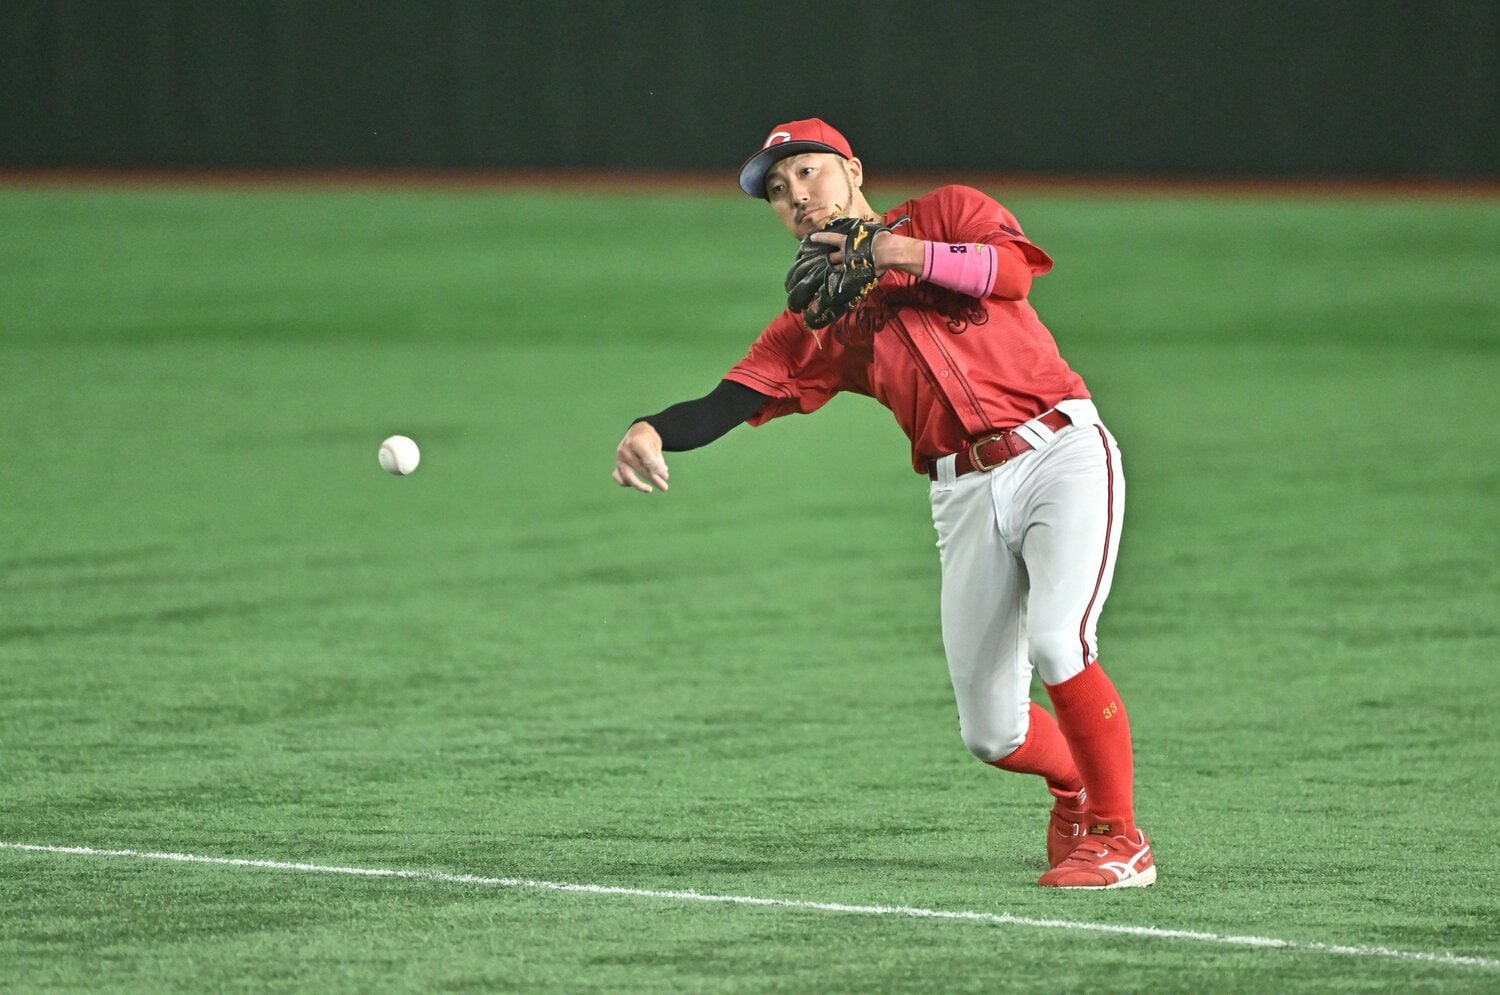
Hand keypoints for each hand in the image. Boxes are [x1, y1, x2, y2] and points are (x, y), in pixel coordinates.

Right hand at [612, 421, 669, 492]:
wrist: (636, 432)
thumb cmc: (648, 437)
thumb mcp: (656, 444)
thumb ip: (658, 459)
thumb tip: (663, 474)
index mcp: (636, 442)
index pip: (647, 460)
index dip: (657, 469)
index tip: (665, 476)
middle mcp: (625, 450)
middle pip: (641, 468)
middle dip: (654, 479)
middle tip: (665, 487)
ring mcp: (619, 458)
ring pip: (628, 476)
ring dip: (639, 485)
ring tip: (649, 490)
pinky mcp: (617, 465)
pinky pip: (618, 477)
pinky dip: (625, 482)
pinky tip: (634, 484)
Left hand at [804, 228, 922, 275]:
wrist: (887, 252)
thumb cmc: (879, 238)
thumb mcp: (870, 230)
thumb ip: (864, 230)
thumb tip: (866, 225)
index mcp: (846, 241)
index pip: (829, 239)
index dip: (820, 238)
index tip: (811, 238)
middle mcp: (844, 254)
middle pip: (831, 258)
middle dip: (826, 259)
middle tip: (822, 260)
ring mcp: (848, 266)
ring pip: (837, 269)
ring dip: (834, 270)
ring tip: (829, 273)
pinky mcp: (854, 275)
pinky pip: (846, 278)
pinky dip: (843, 280)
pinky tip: (841, 283)